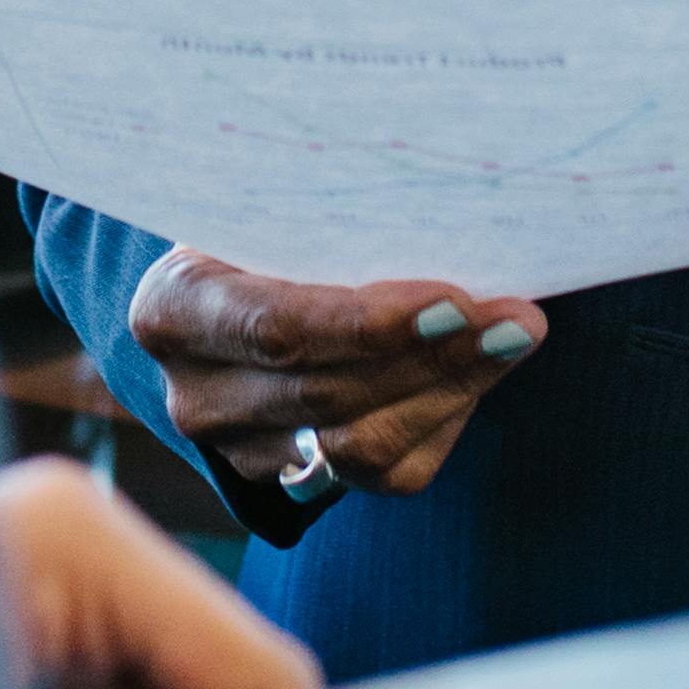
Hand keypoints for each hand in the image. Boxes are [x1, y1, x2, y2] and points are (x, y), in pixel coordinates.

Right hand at [123, 252, 547, 530]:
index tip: (451, 299)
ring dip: (452, 389)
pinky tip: (479, 374)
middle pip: (328, 392)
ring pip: (362, 445)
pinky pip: (386, 473)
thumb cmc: (263, 228)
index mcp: (172, 310)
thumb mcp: (272, 206)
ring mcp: (241, 450)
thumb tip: (448, 210)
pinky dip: (442, 421)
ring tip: (515, 337)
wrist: (229, 296)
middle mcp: (195, 395)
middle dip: (434, 354)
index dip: (367, 323)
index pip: (275, 328)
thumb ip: (335, 217)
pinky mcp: (294, 482)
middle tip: (514, 317)